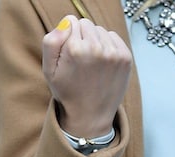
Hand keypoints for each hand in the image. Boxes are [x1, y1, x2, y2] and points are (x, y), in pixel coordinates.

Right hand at [42, 16, 131, 138]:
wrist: (90, 116)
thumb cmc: (68, 93)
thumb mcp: (49, 71)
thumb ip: (51, 41)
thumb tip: (67, 21)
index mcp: (75, 49)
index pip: (71, 22)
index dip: (68, 38)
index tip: (69, 56)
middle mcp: (96, 48)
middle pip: (86, 24)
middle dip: (82, 38)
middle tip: (81, 62)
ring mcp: (113, 53)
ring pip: (100, 30)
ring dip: (95, 42)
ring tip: (92, 65)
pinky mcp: (125, 57)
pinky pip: (113, 37)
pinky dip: (108, 46)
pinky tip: (102, 64)